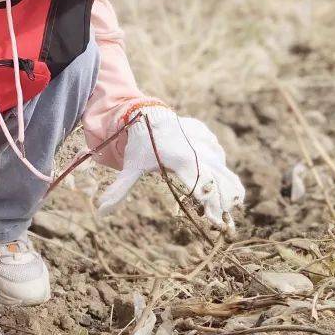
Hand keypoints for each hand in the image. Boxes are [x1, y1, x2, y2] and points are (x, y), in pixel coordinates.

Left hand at [98, 107, 244, 227]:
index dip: (211, 205)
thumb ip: (120, 190)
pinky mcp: (208, 137)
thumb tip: (101, 212)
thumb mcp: (131, 167)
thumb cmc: (139, 144)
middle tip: (228, 219)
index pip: (202, 187)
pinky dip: (221, 169)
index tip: (215, 221)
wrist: (147, 114)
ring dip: (229, 188)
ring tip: (233, 204)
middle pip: (220, 181)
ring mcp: (205, 143)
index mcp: (182, 161)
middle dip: (226, 201)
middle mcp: (198, 152)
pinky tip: (222, 182)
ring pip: (223, 169)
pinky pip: (219, 156)